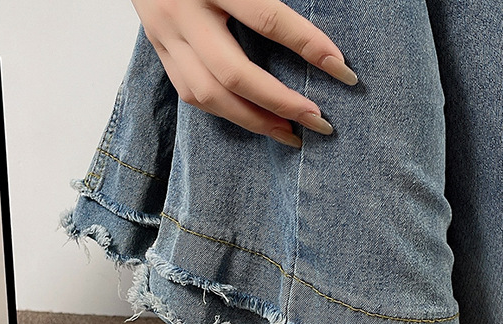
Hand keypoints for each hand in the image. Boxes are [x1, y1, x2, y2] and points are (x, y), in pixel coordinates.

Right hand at [130, 0, 357, 146]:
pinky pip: (191, 93)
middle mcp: (184, 11)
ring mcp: (165, 33)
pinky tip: (253, 119)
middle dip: (281, 103)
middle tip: (318, 121)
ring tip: (289, 133)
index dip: (309, 46)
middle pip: (235, 75)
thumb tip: (314, 33)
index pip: (269, 20)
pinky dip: (225, 111)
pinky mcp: (158, 47)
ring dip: (253, 120)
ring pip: (209, 95)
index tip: (343, 70)